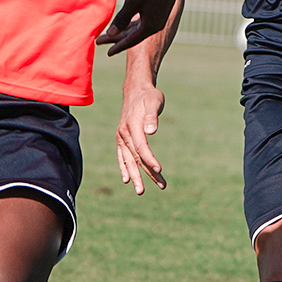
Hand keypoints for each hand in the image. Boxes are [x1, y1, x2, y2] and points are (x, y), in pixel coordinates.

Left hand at [96, 0, 183, 54]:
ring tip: (111, 34)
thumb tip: (110, 34)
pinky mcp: (159, 11)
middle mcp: (156, 25)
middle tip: (102, 43)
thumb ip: (121, 19)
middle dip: (118, 39)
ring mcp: (158, 18)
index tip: (108, 53)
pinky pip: (144, 22)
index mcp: (150, 26)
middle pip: (134, 36)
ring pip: (138, 29)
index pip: (131, 40)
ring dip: (124, 31)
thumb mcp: (132, 3)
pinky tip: (126, 23)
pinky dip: (133, 24)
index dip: (118, 46)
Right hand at [116, 79, 167, 194]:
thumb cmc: (148, 96)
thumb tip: (151, 131)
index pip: (141, 147)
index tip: (160, 169)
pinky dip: (124, 168)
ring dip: (135, 176)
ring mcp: (121, 137)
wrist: (135, 90)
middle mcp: (124, 133)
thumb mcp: (154, 101)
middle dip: (146, 173)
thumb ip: (151, 116)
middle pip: (135, 157)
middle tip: (158, 186)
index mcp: (132, 125)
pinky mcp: (121, 139)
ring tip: (141, 191)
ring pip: (129, 160)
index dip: (150, 159)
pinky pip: (122, 157)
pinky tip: (127, 180)